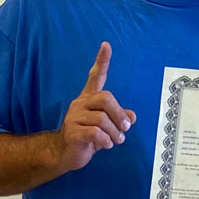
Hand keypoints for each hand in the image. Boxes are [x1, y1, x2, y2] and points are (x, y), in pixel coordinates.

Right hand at [56, 42, 136, 172]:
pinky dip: (106, 140)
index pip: (95, 76)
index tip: (106, 45)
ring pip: (102, 119)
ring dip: (115, 132)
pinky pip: (94, 132)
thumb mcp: (107, 128)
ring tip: (116, 140)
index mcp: (89, 99)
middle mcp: (80, 104)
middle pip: (105, 98)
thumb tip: (132, 116)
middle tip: (125, 128)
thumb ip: (119, 120)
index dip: (101, 61)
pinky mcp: (72, 132)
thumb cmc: (88, 138)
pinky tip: (107, 144)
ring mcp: (74, 117)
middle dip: (119, 114)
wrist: (65, 154)